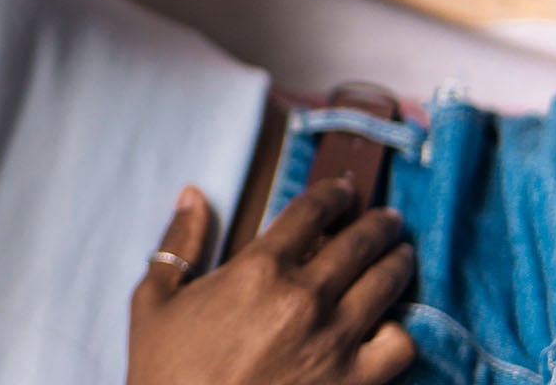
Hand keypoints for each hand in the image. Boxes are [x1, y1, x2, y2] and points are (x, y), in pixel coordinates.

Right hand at [128, 180, 418, 384]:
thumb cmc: (165, 370)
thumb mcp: (154, 299)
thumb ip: (178, 243)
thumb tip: (192, 195)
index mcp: (258, 269)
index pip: (311, 212)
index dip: (332, 194)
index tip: (342, 190)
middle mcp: (305, 297)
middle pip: (360, 242)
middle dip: (377, 223)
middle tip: (386, 218)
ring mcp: (336, 339)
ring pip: (388, 283)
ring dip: (398, 261)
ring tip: (400, 256)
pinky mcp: (356, 381)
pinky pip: (401, 344)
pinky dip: (400, 330)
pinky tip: (391, 323)